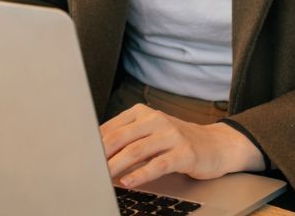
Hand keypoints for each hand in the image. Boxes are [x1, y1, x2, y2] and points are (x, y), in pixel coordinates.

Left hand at [100, 103, 264, 187]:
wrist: (216, 145)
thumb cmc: (177, 141)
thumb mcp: (150, 133)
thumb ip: (126, 139)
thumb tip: (94, 153)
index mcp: (143, 112)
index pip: (111, 127)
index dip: (92, 143)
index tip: (78, 157)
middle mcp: (156, 119)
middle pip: (120, 137)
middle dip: (100, 155)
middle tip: (85, 169)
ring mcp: (171, 135)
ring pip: (136, 150)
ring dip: (115, 166)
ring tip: (101, 177)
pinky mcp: (184, 152)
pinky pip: (157, 164)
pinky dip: (140, 174)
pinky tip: (128, 182)